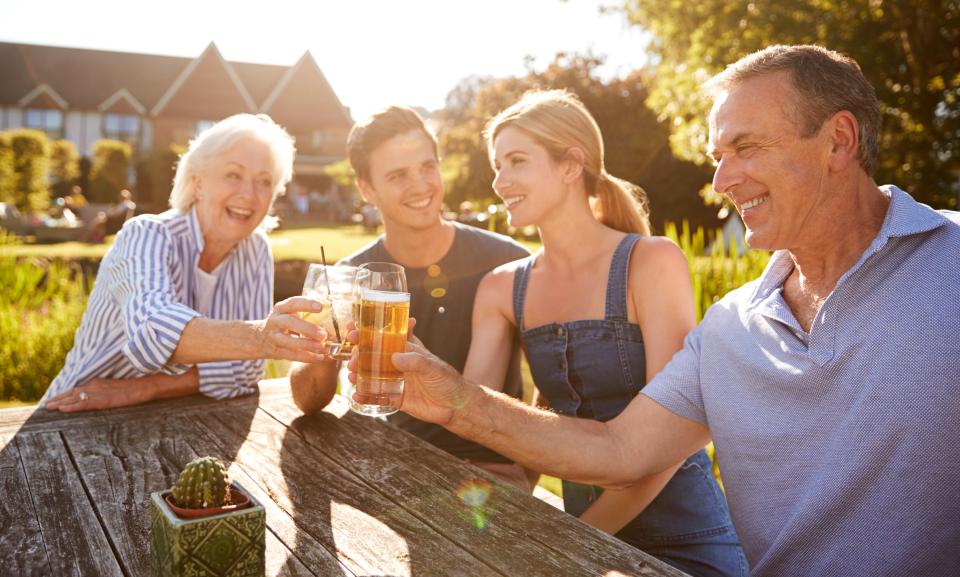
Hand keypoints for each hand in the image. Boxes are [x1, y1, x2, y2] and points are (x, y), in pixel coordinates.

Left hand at [45, 378, 149, 411]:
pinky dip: (72, 406)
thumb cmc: (139, 388)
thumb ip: (108, 392)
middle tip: (45, 405)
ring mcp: (100, 392)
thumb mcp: (120, 390)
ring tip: (48, 407)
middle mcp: (96, 385)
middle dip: (58, 398)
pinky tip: (62, 409)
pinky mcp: (105, 400)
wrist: (150, 386)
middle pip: (73, 392)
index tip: (54, 400)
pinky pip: (85, 404)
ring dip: (60, 402)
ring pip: (75, 398)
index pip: (78, 389)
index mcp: (100, 382)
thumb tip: (103, 398)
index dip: (65, 394)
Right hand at [256, 296, 328, 362]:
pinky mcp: (276, 352)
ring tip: (322, 348)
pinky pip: (291, 355)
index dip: (306, 304)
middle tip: (323, 334)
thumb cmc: (283, 322)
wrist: (258, 338)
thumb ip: (305, 312)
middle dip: (307, 328)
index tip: (321, 307)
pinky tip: (319, 357)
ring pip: (289, 342)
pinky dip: (306, 357)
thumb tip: (333, 311)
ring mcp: (274, 337)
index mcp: (280, 309)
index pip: (293, 303)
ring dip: (307, 345)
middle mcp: (275, 321)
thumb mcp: (288, 313)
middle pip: (290, 323)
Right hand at [347, 336, 471, 425]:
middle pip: (373, 356)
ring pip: (372, 376)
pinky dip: (366, 397)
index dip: (368, 333)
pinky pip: (377, 397)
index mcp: (406, 350)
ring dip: (359, 375)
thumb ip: (416, 361)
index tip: (353, 331)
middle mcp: (398, 364)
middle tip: (353, 359)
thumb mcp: (433, 366)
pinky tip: (357, 396)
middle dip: (360, 356)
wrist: (456, 406)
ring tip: (352, 376)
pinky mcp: (396, 398)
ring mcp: (395, 381)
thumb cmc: (447, 380)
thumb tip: (395, 358)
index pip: (384, 337)